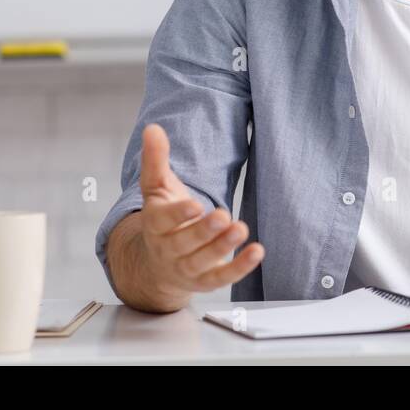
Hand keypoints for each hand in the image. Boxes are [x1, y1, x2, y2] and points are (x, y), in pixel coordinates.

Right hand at [137, 123, 263, 297]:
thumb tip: (152, 128)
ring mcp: (185, 268)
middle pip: (184, 243)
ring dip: (222, 247)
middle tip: (224, 216)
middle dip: (204, 231)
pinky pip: (221, 279)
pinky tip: (257, 252)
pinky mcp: (204, 281)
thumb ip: (155, 159)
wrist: (156, 263)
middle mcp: (167, 249)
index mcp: (155, 224)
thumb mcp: (157, 188)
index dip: (179, 215)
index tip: (195, 205)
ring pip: (202, 262)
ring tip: (242, 228)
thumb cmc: (162, 219)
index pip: (163, 220)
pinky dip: (239, 268)